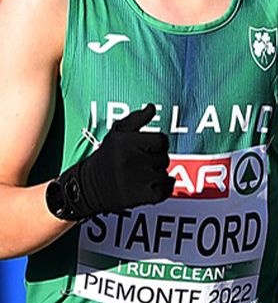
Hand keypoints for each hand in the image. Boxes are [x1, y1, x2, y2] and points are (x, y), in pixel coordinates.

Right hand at [52, 105, 172, 219]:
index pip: (162, 140)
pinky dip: (162, 189)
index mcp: (127, 142)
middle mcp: (132, 159)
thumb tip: (152, 107)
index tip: (144, 150)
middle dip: (154, 161)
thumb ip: (136, 119)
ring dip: (156, 176)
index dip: (156, 145)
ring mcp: (138, 179)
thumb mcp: (116, 134)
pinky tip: (148, 187)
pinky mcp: (142, 195)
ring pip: (165, 174)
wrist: (87, 188)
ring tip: (137, 176)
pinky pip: (166, 190)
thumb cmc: (106, 158)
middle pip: (164, 158)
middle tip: (136, 165)